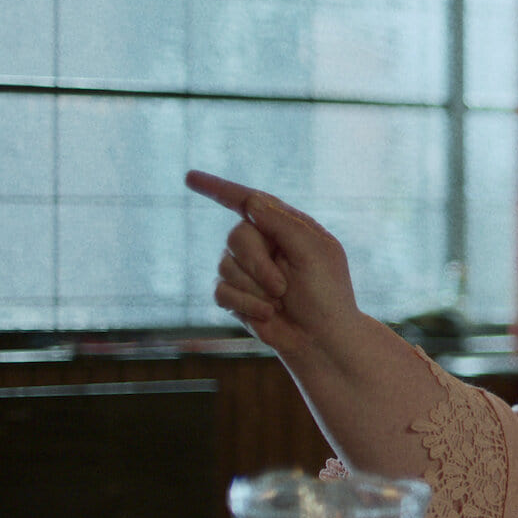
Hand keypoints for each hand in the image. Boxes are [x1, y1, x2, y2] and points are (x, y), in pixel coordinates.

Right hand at [185, 170, 361, 358]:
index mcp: (286, 227)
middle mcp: (263, 244)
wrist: (323, 340)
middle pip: (236, 236)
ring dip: (255, 288)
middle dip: (257, 263)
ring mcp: (247, 270)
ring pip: (225, 265)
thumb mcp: (314, 252)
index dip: (218, 188)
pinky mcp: (236, 295)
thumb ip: (282, 223)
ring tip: (281, 301)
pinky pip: (220, 290)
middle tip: (283, 286)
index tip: (189, 178)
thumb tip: (250, 200)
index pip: (248, 201)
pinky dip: (246, 304)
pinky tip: (268, 314)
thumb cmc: (327, 295)